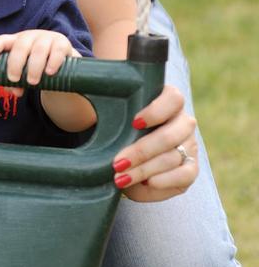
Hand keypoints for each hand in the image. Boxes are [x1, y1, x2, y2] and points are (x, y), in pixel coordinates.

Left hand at [0, 29, 80, 92]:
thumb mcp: (24, 73)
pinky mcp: (62, 43)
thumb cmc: (37, 67)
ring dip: (34, 67)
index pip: (1, 40)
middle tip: (14, 79)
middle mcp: (30, 37)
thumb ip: (17, 82)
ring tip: (33, 82)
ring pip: (38, 49)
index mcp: (16, 42)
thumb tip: (15, 92)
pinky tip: (49, 72)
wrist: (63, 63)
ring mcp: (47, 38)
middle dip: (15, 63)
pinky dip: (53, 62)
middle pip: (20, 46)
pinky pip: (57, 50)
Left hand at [111, 83, 197, 201]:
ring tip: (121, 179)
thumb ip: (102, 98)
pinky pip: (186, 176)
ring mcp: (189, 145)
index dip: (156, 111)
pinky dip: (164, 182)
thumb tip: (76, 82)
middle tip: (116, 163)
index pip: (173, 99)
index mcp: (168, 100)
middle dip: (141, 152)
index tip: (134, 123)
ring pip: (173, 158)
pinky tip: (146, 183)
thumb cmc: (118, 126)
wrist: (126, 153)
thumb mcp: (111, 111)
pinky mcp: (190, 168)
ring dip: (145, 171)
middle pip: (171, 135)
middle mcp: (183, 122)